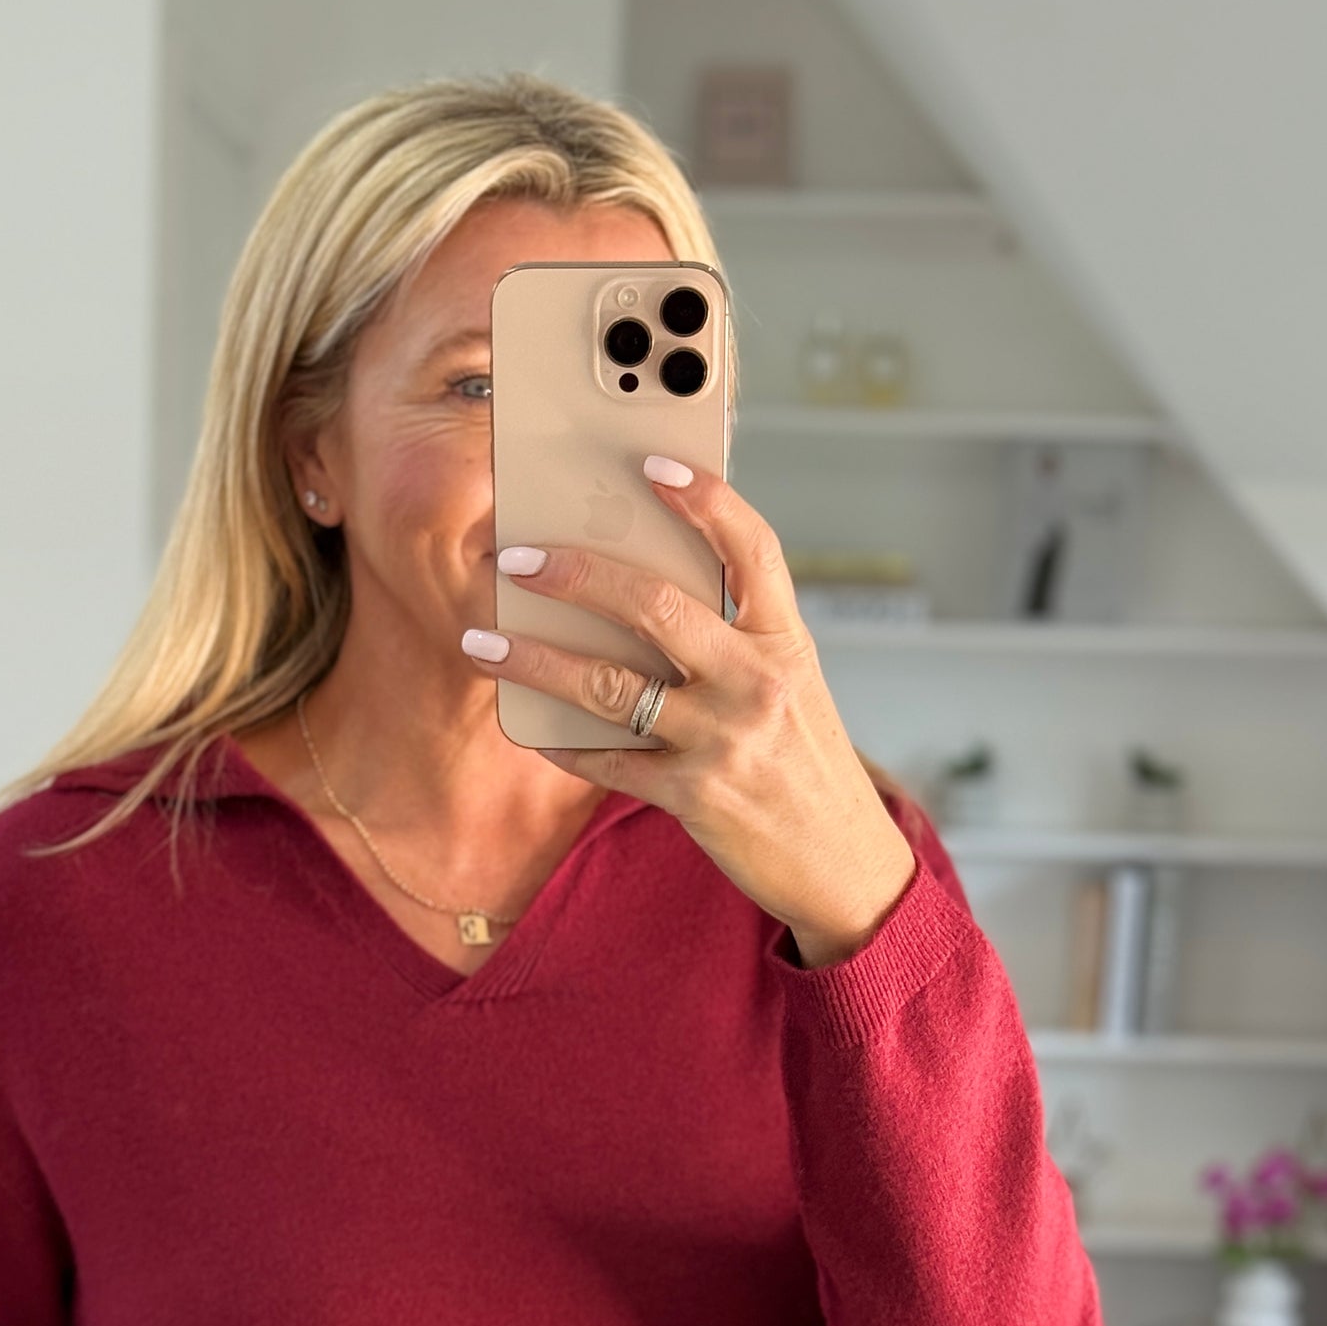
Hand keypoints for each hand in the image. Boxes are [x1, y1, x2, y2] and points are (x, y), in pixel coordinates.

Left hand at [466, 457, 916, 967]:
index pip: (751, 548)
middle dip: (574, 574)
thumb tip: (632, 592)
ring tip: (483, 642)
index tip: (650, 461)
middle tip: (516, 558)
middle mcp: (758, 682)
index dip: (704, 499)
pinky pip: (607, 762)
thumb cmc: (804, 763)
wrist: (844, 863)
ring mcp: (725, 740)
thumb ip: (733, 639)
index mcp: (786, 641)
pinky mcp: (695, 797)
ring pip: (609, 686)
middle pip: (655, 605)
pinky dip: (562, 744)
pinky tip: (530, 729)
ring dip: (535, 660)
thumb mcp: (791, 686)